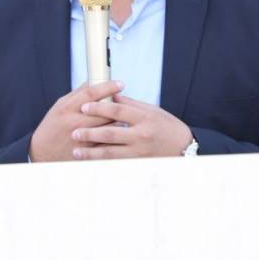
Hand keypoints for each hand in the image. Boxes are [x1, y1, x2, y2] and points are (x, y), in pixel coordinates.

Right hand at [29, 81, 124, 161]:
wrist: (43, 153)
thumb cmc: (53, 126)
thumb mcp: (60, 106)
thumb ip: (77, 94)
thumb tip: (95, 81)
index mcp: (67, 108)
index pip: (91, 93)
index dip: (108, 86)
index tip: (120, 84)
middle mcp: (74, 122)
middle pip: (104, 110)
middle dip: (118, 105)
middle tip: (125, 102)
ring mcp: (82, 138)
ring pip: (110, 126)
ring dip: (119, 121)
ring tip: (124, 118)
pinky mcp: (88, 151)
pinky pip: (108, 142)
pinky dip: (116, 137)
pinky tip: (119, 134)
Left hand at [71, 95, 193, 159]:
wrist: (185, 148)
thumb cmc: (166, 126)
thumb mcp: (151, 111)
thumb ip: (130, 105)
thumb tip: (110, 95)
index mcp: (144, 117)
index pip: (117, 111)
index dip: (98, 108)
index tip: (83, 107)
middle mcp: (142, 135)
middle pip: (110, 133)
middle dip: (89, 133)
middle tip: (74, 132)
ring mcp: (140, 151)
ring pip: (111, 153)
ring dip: (91, 153)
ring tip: (76, 152)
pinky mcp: (139, 163)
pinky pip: (117, 164)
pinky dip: (102, 164)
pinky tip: (91, 163)